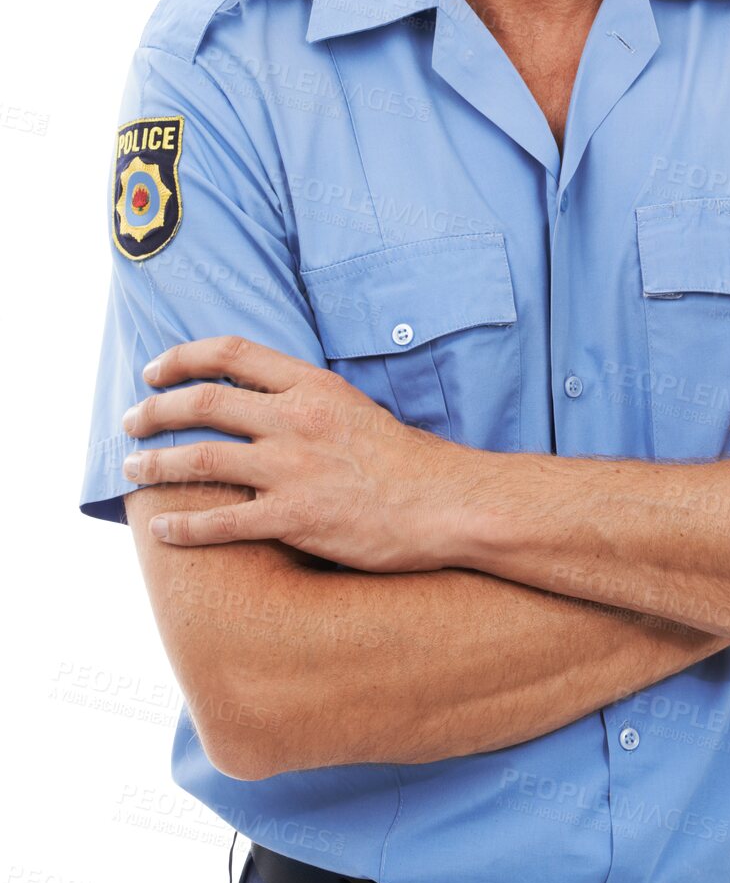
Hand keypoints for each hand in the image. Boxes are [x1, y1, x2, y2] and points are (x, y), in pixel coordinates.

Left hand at [120, 335, 474, 572]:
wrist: (445, 503)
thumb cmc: (405, 460)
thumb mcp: (354, 407)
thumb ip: (306, 401)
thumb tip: (262, 403)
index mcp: (312, 385)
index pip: (232, 353)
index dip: (183, 357)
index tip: (155, 370)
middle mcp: (296, 419)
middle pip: (205, 402)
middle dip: (156, 410)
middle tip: (131, 420)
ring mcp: (293, 469)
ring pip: (202, 460)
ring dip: (156, 462)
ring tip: (132, 467)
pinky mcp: (295, 518)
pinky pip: (223, 522)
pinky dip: (184, 526)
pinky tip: (161, 529)